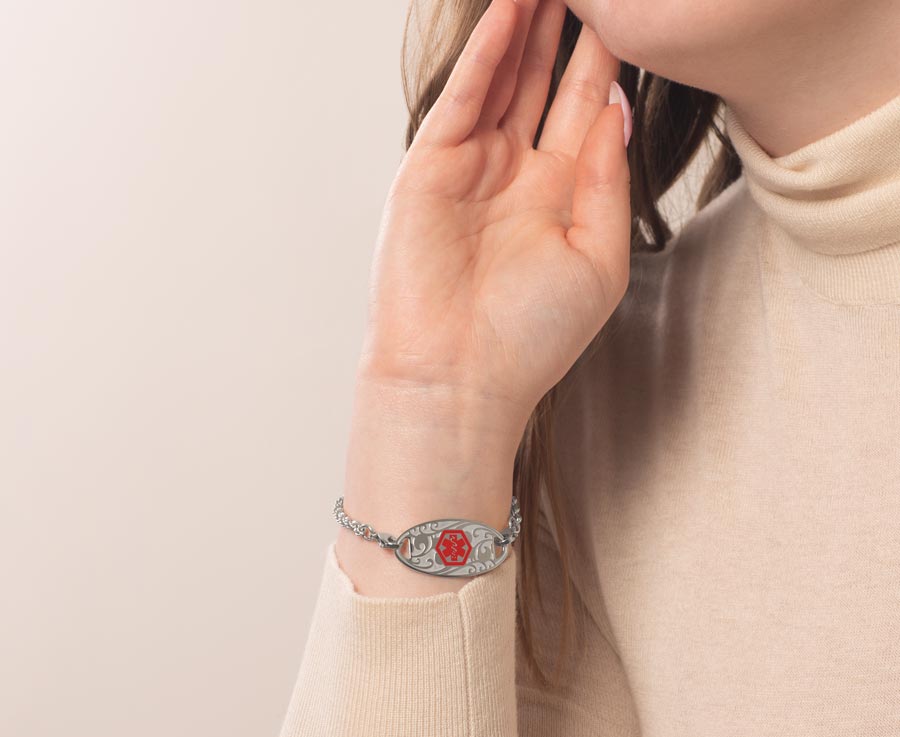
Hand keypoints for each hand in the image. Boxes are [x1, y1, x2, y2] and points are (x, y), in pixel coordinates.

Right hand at [358, 0, 631, 427]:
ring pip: (501, 81)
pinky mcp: (429, 172)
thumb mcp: (598, 260)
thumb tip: (616, 112)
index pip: (585, 110)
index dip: (606, 60)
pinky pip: (462, 100)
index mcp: (558, 199)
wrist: (460, 378)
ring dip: (522, 26)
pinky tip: (508, 13)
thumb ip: (608, 183)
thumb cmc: (531, 337)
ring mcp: (470, 170)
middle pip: (542, 83)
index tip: (630, 18)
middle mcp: (514, 177)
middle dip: (562, 28)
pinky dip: (484, 56)